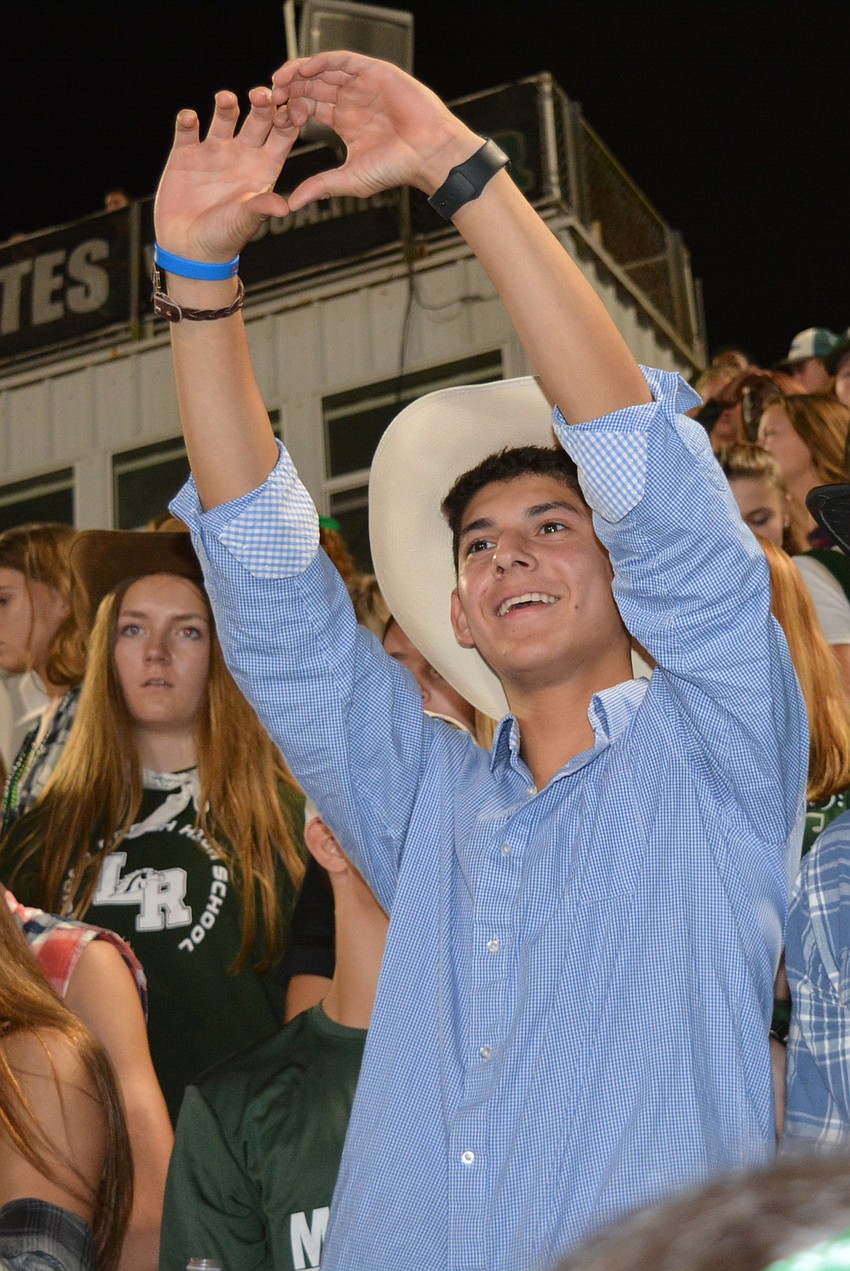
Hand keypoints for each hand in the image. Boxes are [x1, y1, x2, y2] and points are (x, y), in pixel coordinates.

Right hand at [154, 86, 298, 261]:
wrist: (189, 250)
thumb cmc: (223, 239)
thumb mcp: (245, 221)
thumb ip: (262, 206)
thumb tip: (285, 206)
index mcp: (263, 168)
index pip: (283, 136)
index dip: (290, 119)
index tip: (294, 107)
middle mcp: (242, 155)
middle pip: (258, 118)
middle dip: (262, 103)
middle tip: (262, 95)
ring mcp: (214, 152)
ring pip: (224, 116)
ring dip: (226, 104)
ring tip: (226, 100)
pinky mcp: (186, 154)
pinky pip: (187, 129)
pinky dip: (187, 121)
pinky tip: (189, 119)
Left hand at [271, 52, 480, 209]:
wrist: (429, 154)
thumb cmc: (397, 169)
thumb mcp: (350, 179)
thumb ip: (320, 186)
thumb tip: (290, 205)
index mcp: (344, 122)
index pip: (309, 107)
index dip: (290, 109)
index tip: (274, 116)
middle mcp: (351, 100)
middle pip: (312, 85)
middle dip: (289, 87)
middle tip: (269, 95)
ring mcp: (362, 84)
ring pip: (323, 69)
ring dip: (300, 72)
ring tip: (280, 80)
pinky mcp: (374, 72)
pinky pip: (343, 60)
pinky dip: (322, 61)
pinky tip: (305, 69)